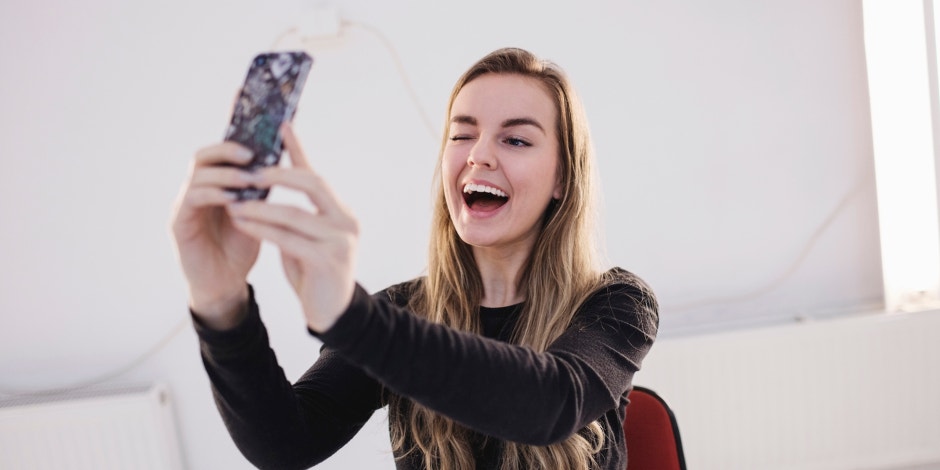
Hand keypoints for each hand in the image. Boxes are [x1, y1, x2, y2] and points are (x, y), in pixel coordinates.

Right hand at [170, 142, 260, 328]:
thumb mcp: (256, 213)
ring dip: (225, 174)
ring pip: (197, 175)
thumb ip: (261, 189)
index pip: (219, 152)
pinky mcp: (178, 223)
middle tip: (252, 155)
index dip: (234, 138)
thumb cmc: (240, 248)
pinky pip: (191, 199)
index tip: (257, 132)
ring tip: (250, 178)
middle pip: (203, 156)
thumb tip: (282, 158)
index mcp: (213, 184)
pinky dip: (213, 194)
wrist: (225, 284)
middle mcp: (195, 190)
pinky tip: (233, 199)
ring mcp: (184, 205)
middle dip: (227, 150)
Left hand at [224, 123, 359, 332]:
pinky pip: (288, 239)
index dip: (298, 150)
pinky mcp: (328, 261)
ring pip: (295, 214)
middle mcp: (346, 222)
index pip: (316, 175)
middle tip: (250, 171)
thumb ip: (295, 215)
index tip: (281, 125)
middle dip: (279, 174)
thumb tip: (269, 185)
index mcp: (341, 213)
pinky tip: (242, 223)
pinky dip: (262, 229)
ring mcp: (341, 242)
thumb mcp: (304, 238)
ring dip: (261, 206)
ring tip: (234, 201)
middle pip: (314, 184)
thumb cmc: (314, 274)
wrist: (331, 315)